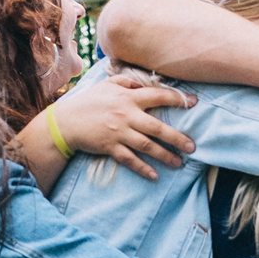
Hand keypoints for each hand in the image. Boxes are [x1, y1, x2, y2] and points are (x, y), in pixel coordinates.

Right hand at [52, 78, 195, 178]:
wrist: (65, 122)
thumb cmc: (88, 102)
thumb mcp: (106, 85)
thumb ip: (127, 81)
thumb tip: (145, 82)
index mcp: (128, 97)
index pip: (158, 96)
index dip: (178, 99)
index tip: (194, 103)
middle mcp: (126, 115)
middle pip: (157, 128)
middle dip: (177, 138)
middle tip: (192, 146)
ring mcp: (118, 133)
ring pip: (147, 146)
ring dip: (165, 155)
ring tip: (178, 162)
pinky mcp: (110, 147)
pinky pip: (130, 160)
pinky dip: (142, 168)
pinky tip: (154, 175)